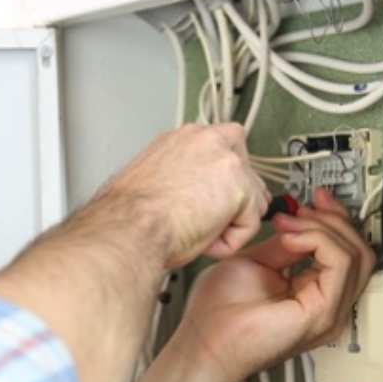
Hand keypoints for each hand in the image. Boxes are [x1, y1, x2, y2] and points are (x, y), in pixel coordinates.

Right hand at [89, 123, 268, 269]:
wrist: (130, 227)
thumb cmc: (131, 216)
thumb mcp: (150, 184)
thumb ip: (179, 179)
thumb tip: (190, 196)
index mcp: (180, 140)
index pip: (220, 146)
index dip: (221, 178)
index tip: (214, 196)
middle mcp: (204, 141)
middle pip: (245, 166)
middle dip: (237, 199)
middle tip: (214, 223)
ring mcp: (225, 160)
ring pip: (252, 197)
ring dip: (231, 222)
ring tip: (200, 234)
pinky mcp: (240, 185)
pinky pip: (251, 222)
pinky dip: (231, 241)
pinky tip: (205, 242)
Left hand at [166, 189, 375, 381]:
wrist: (203, 340)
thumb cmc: (219, 314)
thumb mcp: (257, 261)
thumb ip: (284, 244)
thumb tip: (298, 221)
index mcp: (315, 295)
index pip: (348, 252)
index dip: (335, 220)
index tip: (315, 200)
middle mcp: (328, 306)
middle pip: (359, 251)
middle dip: (333, 220)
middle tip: (304, 208)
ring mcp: (329, 312)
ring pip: (355, 255)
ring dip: (322, 229)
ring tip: (289, 227)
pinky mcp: (322, 313)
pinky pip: (342, 264)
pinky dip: (319, 241)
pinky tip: (291, 239)